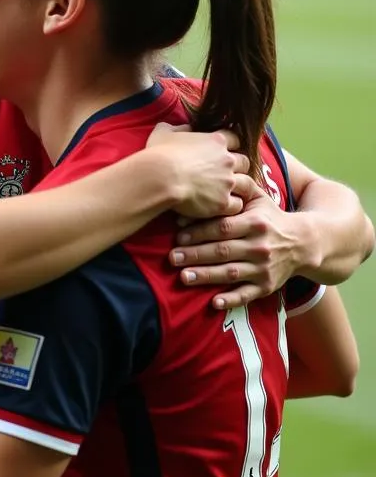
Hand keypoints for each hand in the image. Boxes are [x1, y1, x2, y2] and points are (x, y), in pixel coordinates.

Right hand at [147, 123, 251, 219]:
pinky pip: (237, 205)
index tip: (222, 152)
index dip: (230, 145)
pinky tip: (221, 207)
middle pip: (244, 162)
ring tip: (227, 193)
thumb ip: (178, 128)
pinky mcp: (223, 202)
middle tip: (226, 174)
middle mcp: (227, 160)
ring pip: (246, 184)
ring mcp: (228, 181)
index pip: (235, 138)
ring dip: (238, 187)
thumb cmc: (160, 154)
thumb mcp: (164, 133)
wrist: (161, 177)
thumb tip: (185, 128)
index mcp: (216, 141)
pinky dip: (231, 206)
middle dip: (238, 167)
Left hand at [170, 189, 308, 308]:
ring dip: (206, 276)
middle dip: (196, 255)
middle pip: (223, 251)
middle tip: (171, 257)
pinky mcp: (267, 286)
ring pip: (231, 273)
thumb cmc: (271, 218)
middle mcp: (260, 246)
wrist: (305, 243)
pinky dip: (232, 299)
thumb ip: (240, 187)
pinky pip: (248, 295)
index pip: (223, 228)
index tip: (177, 236)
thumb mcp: (260, 199)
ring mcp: (264, 268)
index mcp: (256, 223)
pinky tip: (214, 303)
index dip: (199, 232)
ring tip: (183, 277)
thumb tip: (218, 173)